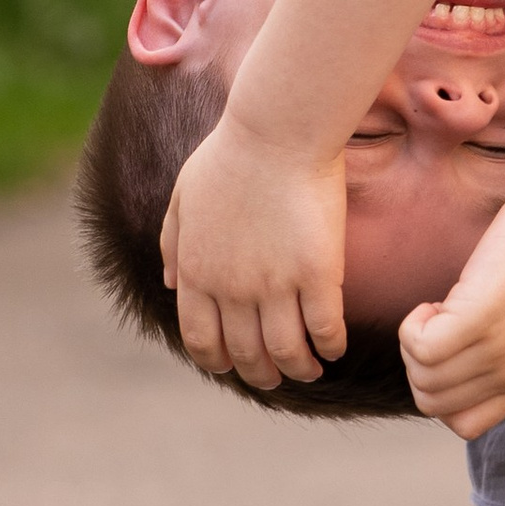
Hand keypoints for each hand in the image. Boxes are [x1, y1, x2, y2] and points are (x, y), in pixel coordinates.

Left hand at [160, 119, 347, 391]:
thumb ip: (172, 243)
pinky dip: (330, 346)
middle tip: (278, 375)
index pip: (201, 340)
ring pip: (287, 352)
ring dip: (299, 370)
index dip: (219, 361)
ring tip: (312, 369)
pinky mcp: (317, 274)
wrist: (278, 130)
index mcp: (196, 272)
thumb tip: (169, 283)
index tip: (235, 365)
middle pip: (246, 354)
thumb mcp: (184, 196)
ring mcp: (275, 284)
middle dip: (262, 374)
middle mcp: (231, 288)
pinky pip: (325, 329)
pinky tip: (335, 347)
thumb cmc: (232, 154)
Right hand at [400, 177, 504, 436]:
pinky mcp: (479, 319)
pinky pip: (419, 346)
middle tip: (441, 322)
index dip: (443, 390)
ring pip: (421, 375)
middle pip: (432, 401)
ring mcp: (496, 350)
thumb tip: (462, 359)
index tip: (453, 349)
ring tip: (441, 307)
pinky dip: (413, 325)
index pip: (465, 425)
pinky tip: (435, 302)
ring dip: (415, 340)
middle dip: (420, 363)